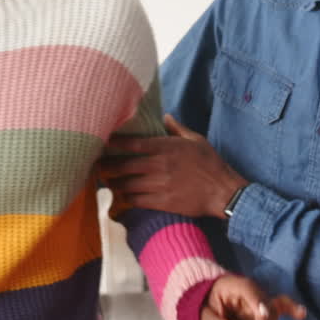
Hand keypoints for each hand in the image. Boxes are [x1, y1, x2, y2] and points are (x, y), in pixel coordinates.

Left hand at [99, 114, 247, 217]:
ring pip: (128, 184)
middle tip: (96, 165)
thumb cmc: (211, 164)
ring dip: (115, 182)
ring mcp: (160, 185)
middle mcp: (160, 166)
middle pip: (125, 165)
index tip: (104, 142)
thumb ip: (177, 128)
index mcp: (167, 148)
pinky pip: (137, 200)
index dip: (116, 143)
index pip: (134, 143)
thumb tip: (165, 117)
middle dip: (108, 166)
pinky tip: (122, 194)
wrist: (223, 192)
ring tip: (106, 180)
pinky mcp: (163, 203)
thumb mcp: (196, 140)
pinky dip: (127, 197)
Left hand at [201, 274, 306, 319]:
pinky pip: (281, 307)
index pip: (249, 291)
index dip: (258, 302)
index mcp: (236, 285)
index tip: (262, 314)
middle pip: (265, 304)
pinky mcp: (266, 310)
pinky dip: (292, 310)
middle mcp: (252, 291)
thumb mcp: (205, 315)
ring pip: (273, 312)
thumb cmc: (206, 304)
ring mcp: (261, 300)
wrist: (210, 297)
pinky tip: (302, 314)